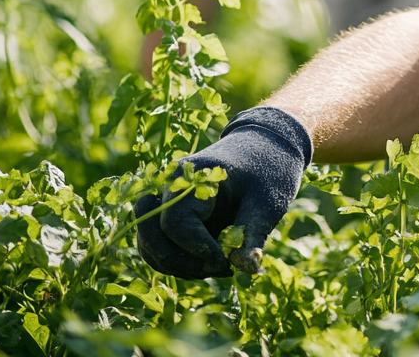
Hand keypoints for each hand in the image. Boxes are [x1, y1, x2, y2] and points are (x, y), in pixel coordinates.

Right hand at [135, 107, 311, 278]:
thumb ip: (253, 235)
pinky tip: (209, 263)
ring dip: (179, 265)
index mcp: (192, 175)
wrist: (266, 147)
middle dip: (183, 263)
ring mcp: (166, 200)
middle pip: (151, 236)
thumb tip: (246, 270)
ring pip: (149, 244)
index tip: (227, 263)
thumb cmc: (269, 170)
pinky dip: (178, 260)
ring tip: (219, 267)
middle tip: (222, 269)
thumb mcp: (269, 201)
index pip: (176, 223)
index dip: (198, 250)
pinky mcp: (170, 214)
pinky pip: (158, 244)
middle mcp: (170, 186)